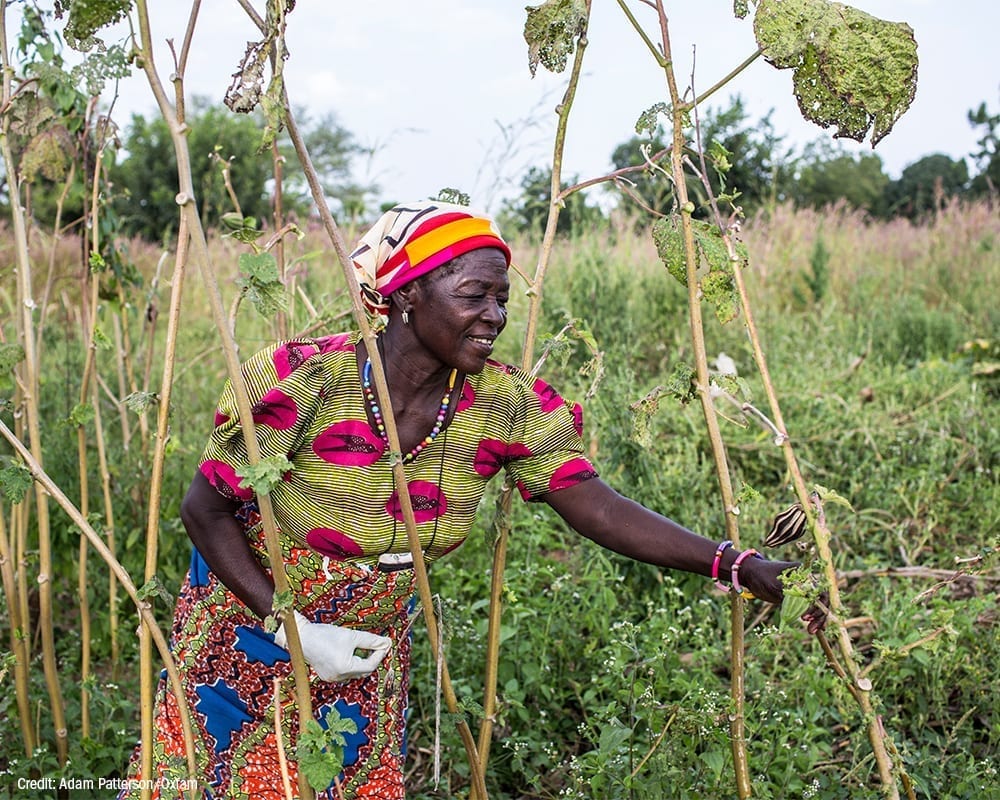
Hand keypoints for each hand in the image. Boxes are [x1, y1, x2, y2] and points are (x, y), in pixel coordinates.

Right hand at [274, 611, 391, 681]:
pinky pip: (346, 672)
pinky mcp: (327, 676)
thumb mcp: (351, 636)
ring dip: (362, 660)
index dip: (380, 654)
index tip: (386, 644)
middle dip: (372, 657)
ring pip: (355, 672)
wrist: (302, 638)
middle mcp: (339, 677)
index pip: (370, 665)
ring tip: (364, 647)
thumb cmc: (326, 635)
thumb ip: (370, 640)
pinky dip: (352, 663)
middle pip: (363, 670)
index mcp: (345, 668)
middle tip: (379, 644)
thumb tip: (386, 643)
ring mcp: (332, 678)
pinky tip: (351, 652)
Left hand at [738, 559, 827, 633]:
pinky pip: (807, 608)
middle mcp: (806, 580)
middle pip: (821, 599)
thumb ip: (789, 594)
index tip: (805, 617)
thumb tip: (805, 606)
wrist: (749, 574)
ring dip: (816, 618)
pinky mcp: (796, 598)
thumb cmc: (761, 575)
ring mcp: (802, 589)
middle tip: (811, 628)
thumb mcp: (775, 585)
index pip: (819, 591)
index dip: (816, 606)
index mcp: (804, 573)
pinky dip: (812, 618)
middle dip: (818, 614)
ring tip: (811, 631)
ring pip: (816, 605)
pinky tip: (814, 628)